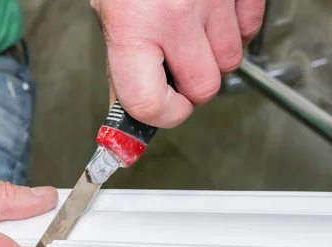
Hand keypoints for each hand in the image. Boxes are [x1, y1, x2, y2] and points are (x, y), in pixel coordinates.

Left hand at [92, 0, 265, 127]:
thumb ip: (122, 63)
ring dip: (213, 58)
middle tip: (177, 70)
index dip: (160, 115)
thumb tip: (130, 107)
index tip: (161, 111)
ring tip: (192, 36)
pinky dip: (236, 31)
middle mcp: (174, 16)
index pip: (150, 103)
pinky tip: (213, 19)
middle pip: (203, 89)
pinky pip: (251, 29)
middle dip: (191, 87)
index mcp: (132, 29)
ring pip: (231, 61)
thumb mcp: (110, 15)